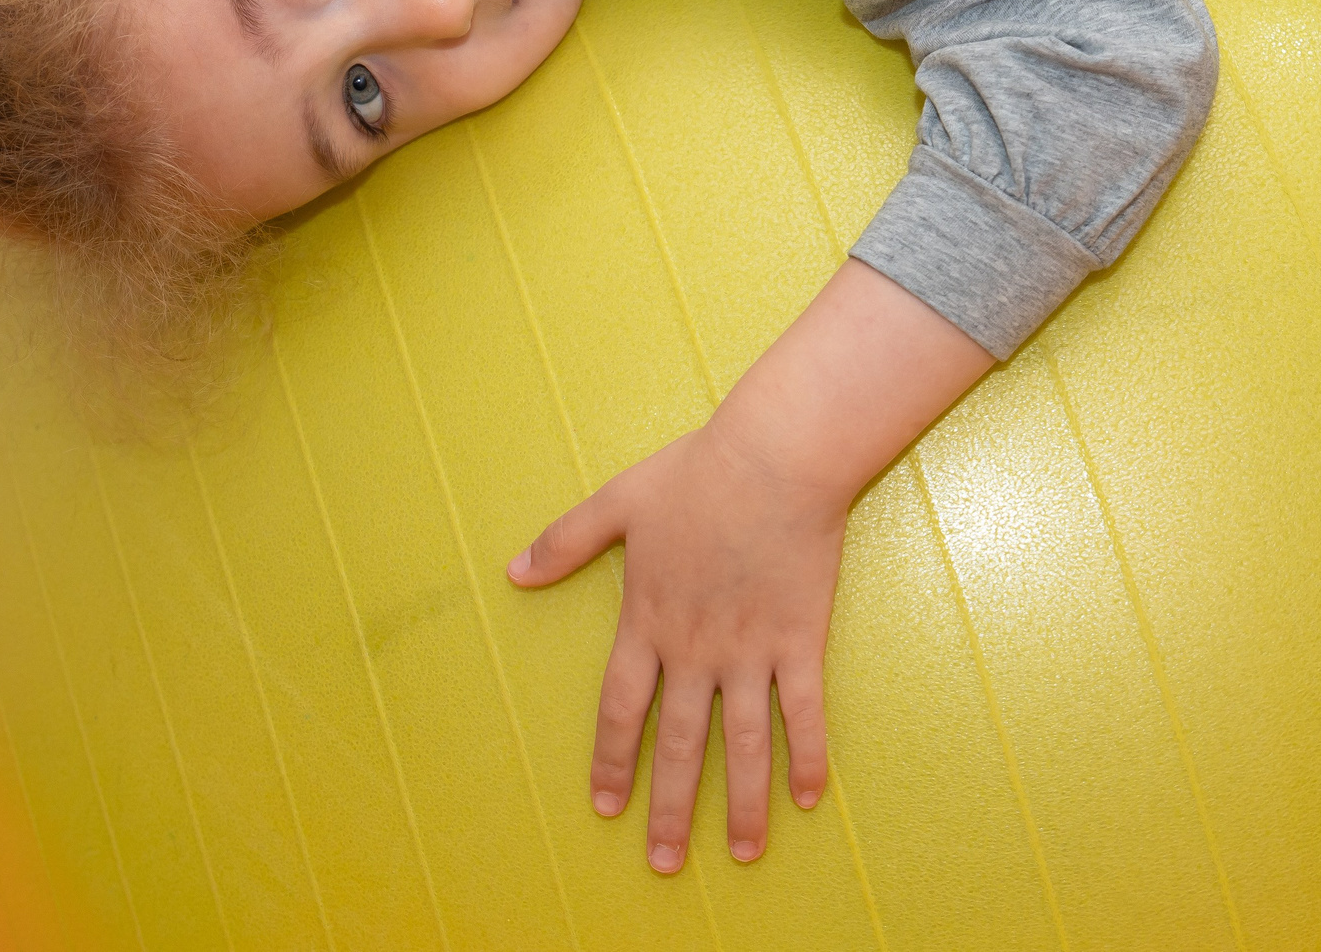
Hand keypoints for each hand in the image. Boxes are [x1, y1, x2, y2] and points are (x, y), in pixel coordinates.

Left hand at [509, 415, 846, 870]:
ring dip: (743, 804)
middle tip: (665, 863)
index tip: (606, 805)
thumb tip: (513, 571)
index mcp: (647, 621)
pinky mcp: (800, 640)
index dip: (611, 760)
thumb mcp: (616, 502)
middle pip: (680, 744)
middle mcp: (695, 649)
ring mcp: (750, 650)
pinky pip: (805, 712)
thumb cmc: (696, 473)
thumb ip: (564, 541)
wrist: (774, 458)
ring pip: (744, 744)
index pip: (620, 709)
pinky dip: (808, 757)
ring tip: (744, 854)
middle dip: (671, 809)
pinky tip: (807, 799)